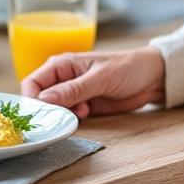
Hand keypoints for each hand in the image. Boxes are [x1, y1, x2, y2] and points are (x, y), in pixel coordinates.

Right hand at [20, 46, 165, 119]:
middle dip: (48, 109)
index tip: (41, 112)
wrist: (152, 78)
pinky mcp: (84, 106)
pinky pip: (68, 116)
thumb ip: (73, 89)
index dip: (32, 98)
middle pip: (40, 99)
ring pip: (54, 110)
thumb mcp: (100, 78)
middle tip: (65, 113)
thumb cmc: (127, 68)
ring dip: (63, 114)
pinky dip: (73, 119)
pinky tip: (88, 113)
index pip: (33, 82)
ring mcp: (73, 94)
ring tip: (83, 111)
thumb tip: (44, 99)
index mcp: (62, 64)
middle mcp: (63, 79)